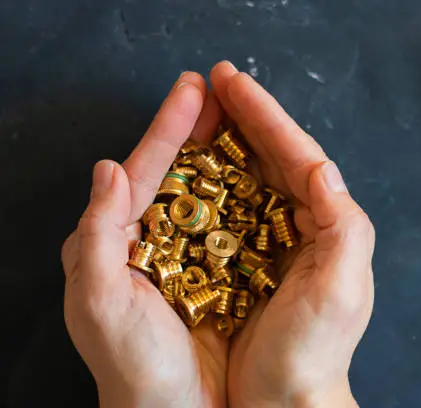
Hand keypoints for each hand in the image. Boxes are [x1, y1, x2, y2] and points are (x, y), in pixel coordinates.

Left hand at [61, 72, 226, 407]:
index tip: (193, 90)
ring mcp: (184, 252)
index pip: (141, 170)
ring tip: (240, 116)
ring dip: (222, 152)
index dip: (168, 127)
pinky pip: (229, 221)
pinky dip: (243, 192)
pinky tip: (259, 171)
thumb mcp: (100, 303)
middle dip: (196, 127)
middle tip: (219, 87)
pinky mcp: (214, 269)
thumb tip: (106, 168)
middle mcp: (149, 239)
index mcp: (115, 239)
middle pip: (173, 170)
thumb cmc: (131, 366)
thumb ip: (97, 235)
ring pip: (204, 189)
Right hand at [209, 62, 374, 406]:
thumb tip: (322, 168)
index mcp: (329, 222)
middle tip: (217, 82)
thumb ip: (343, 226)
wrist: (283, 400)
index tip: (235, 85)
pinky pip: (231, 206)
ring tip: (207, 108)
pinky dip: (216, 178)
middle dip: (247, 116)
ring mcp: (273, 237)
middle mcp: (304, 222)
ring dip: (230, 138)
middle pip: (275, 155)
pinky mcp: (246, 256)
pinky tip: (198, 161)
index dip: (267, 117)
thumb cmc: (313, 352)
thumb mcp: (340, 289)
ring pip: (252, 174)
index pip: (299, 155)